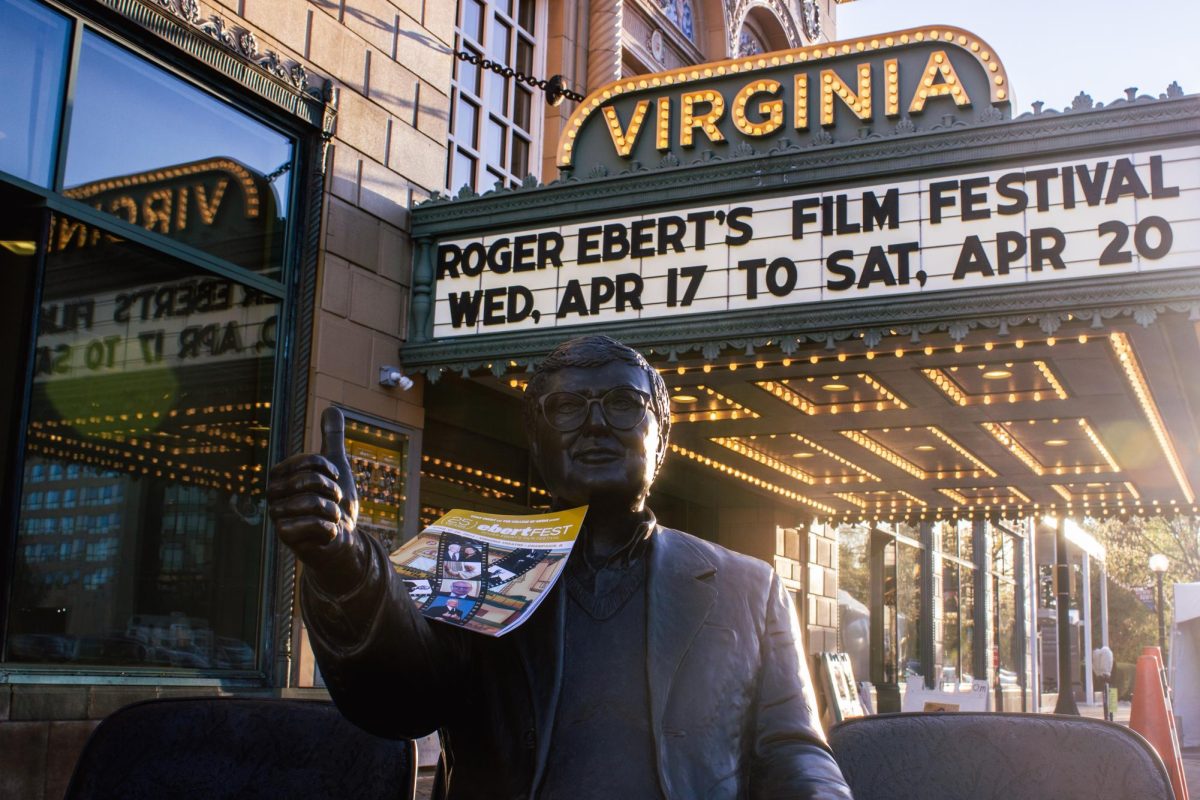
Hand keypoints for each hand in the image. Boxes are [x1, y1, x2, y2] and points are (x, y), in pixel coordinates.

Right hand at [268, 407, 363, 587]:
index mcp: (280, 476)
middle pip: (310, 481)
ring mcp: (277, 516)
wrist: (343, 540)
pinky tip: (327, 534)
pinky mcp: (285, 537)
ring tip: (331, 519)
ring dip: (333, 511)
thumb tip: (331, 408)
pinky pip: (317, 524)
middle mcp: (273, 495)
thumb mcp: (338, 466)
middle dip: (333, 491)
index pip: (308, 462)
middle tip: (333, 503)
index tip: (333, 479)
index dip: (328, 469)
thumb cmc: (336, 504)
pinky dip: (331, 529)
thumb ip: (332, 438)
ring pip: (315, 503)